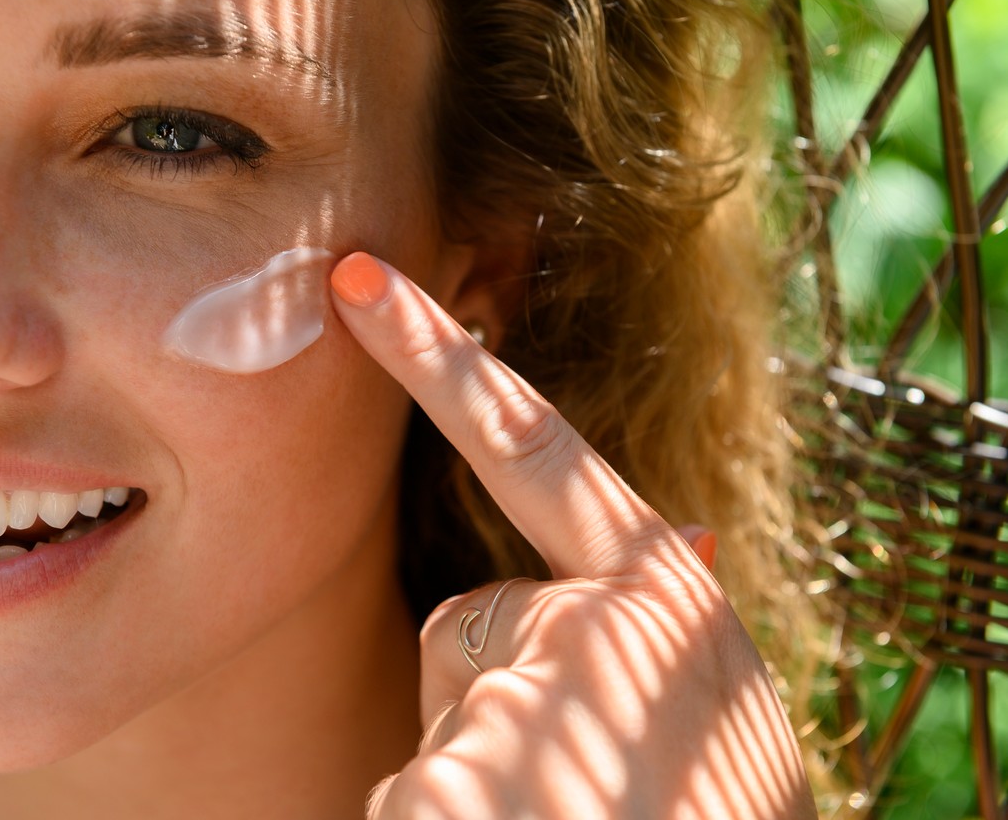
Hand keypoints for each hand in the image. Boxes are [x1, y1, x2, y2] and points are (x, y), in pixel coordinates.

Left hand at [330, 253, 816, 819]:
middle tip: (564, 783)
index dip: (441, 361)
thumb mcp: (690, 700)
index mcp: (676, 601)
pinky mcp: (488, 749)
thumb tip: (693, 528)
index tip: (358, 284)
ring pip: (462, 700)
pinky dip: (448, 815)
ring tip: (557, 818)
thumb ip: (645, 613)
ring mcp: (557, 692)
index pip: (534, 448)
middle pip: (482, 618)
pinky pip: (426, 772)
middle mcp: (631, 630)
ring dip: (483, 771)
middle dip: (493, 690)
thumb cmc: (675, 808)